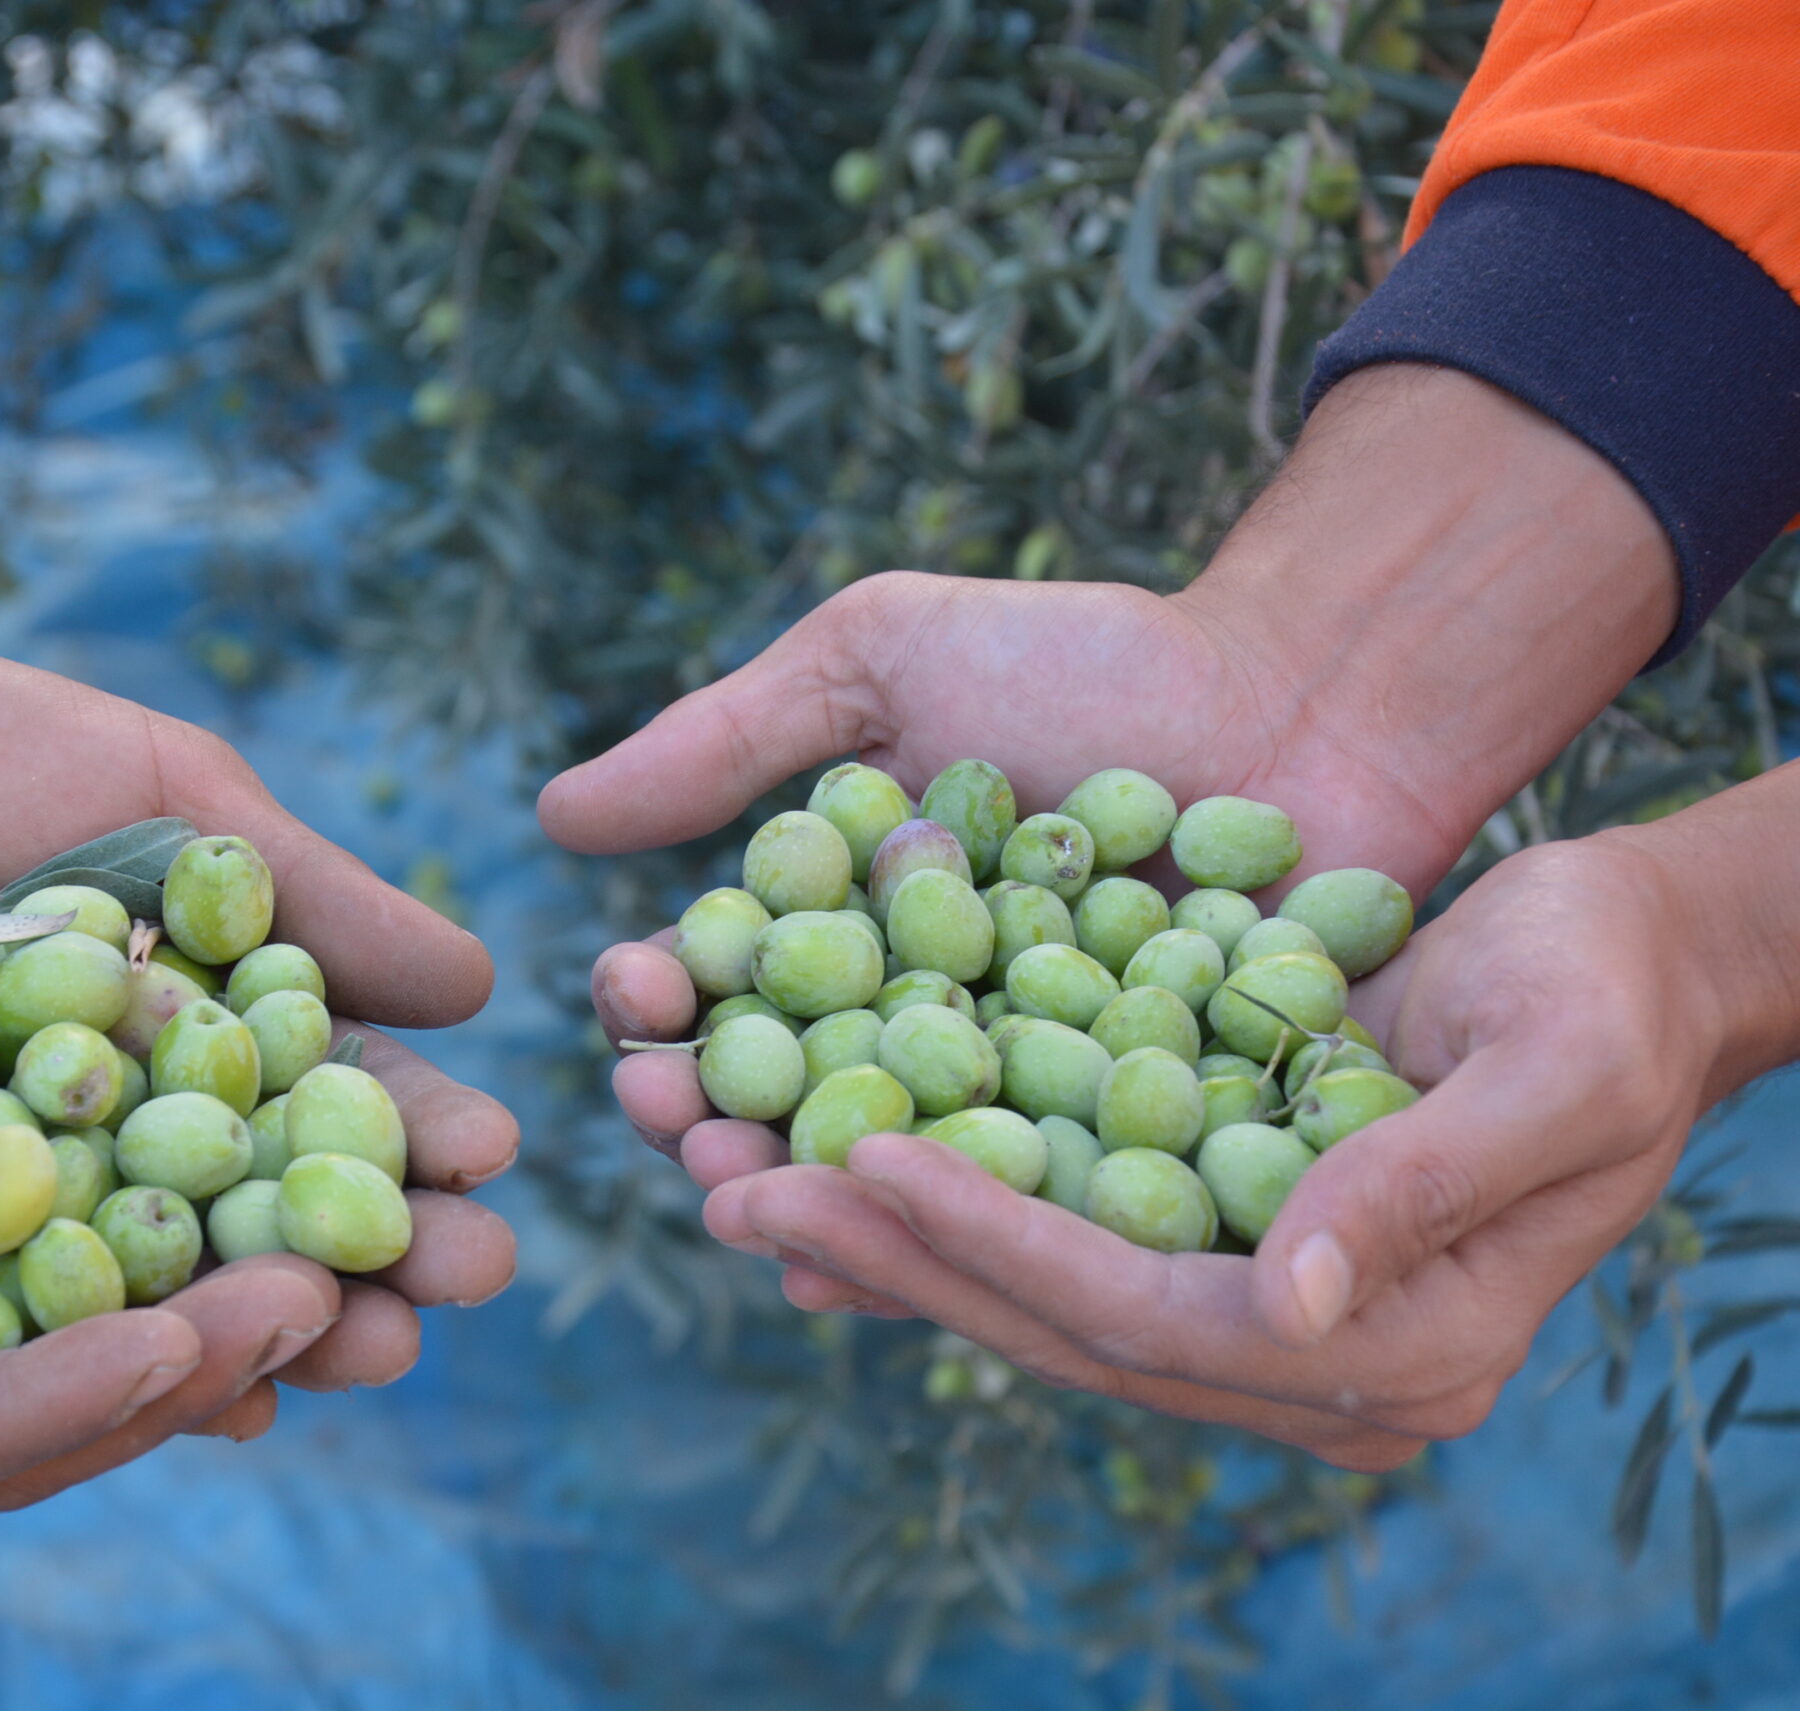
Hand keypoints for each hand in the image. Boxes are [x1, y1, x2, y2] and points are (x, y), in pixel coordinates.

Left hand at [0, 529, 517, 1463]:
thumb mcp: (163, 789)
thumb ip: (309, 889)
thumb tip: (475, 990)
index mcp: (206, 1034)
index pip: (327, 1098)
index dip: (410, 1131)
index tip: (488, 1158)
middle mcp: (129, 1133)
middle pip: (263, 1215)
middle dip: (368, 1254)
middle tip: (454, 1281)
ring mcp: (20, 1197)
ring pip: (156, 1287)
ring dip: (261, 1325)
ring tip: (346, 1347)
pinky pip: (0, 1322)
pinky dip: (89, 1360)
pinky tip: (179, 1397)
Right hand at [0, 914, 342, 1513]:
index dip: (67, 1403)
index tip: (198, 1351)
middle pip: (44, 1377)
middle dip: (191, 1342)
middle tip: (342, 1288)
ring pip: (68, 1281)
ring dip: (206, 1255)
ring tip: (348, 1217)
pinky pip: (41, 1172)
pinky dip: (139, 1152)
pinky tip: (253, 1109)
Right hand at [544, 366, 1674, 1165]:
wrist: (1306, 691)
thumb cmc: (1086, 658)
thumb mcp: (882, 658)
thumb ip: (729, 739)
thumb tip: (554, 816)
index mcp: (842, 933)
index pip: (723, 989)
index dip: (666, 1005)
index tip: (636, 995)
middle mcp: (912, 1032)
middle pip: (786, 1104)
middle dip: (716, 1123)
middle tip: (683, 1128)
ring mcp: (1016, 1105)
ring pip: (892, 1177)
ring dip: (813, 1199)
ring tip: (757, 1205)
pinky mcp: (1126, 1162)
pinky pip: (1027, 1219)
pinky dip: (956, 1244)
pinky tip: (884, 1271)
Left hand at [694, 830, 1747, 1469]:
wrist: (1630, 961)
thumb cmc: (1609, 996)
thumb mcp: (1550, 1071)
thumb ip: (1421, 1190)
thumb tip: (1285, 1307)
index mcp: (1398, 1354)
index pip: (1149, 1315)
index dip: (997, 1244)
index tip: (858, 1164)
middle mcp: (1312, 1363)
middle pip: (1064, 1326)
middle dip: (895, 1257)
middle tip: (730, 1186)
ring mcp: (1261, 1315)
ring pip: (1041, 1298)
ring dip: (889, 1246)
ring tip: (741, 1184)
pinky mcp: (1218, 1244)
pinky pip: (1057, 1244)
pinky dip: (949, 1213)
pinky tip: (839, 1178)